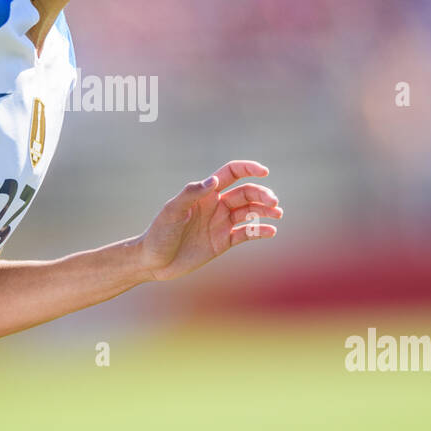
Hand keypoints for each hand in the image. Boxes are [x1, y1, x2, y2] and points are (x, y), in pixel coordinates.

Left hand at [137, 159, 281, 282]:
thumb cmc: (159, 233)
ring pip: (249, 212)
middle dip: (262, 195)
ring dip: (265, 211)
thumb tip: (215, 181)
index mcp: (205, 193)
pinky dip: (259, 231)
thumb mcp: (172, 211)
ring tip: (277, 214)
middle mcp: (215, 206)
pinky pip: (245, 234)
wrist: (153, 262)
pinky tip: (271, 231)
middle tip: (274, 203)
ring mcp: (220, 224)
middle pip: (246, 193)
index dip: (248, 168)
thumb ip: (191, 193)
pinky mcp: (222, 242)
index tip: (264, 171)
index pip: (231, 173)